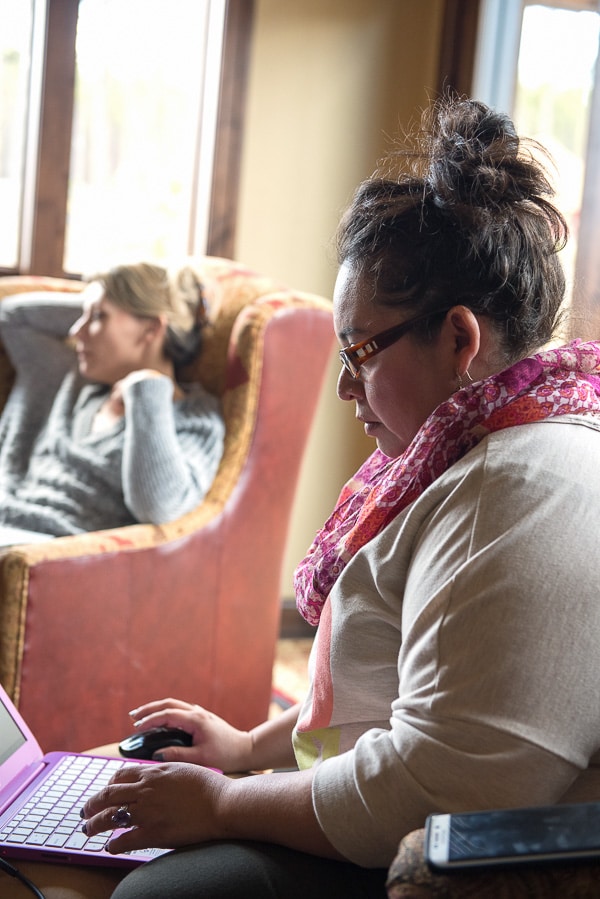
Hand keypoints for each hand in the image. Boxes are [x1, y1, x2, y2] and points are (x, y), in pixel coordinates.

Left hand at [81, 761, 227, 854]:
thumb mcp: (183, 768)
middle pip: (107, 795)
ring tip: (88, 830)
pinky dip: (113, 844)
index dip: (108, 785)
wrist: (223, 803)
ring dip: (94, 824)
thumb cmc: (209, 786)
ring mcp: (147, 811)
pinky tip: (110, 847)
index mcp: (153, 772)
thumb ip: (164, 772)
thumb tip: (155, 775)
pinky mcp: (153, 833)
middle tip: (85, 811)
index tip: (105, 792)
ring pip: (109, 817)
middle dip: (92, 804)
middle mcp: (145, 789)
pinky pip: (124, 840)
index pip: (120, 775)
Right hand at [128, 698, 253, 771]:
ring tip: (141, 717)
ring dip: (157, 708)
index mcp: (195, 719)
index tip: (136, 729)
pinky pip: (179, 710)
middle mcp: (196, 712)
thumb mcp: (201, 758)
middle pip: (168, 703)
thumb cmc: (225, 754)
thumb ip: (178, 755)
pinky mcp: (201, 718)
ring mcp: (199, 713)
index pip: (167, 715)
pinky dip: (166, 712)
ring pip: (174, 705)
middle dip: (149, 709)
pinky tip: (160, 721)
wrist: (245, 748)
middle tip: (133, 717)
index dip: (150, 720)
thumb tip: (156, 754)